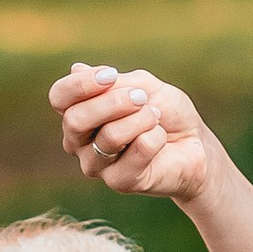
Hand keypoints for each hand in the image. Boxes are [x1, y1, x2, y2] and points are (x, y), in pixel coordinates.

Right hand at [50, 61, 219, 209]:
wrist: (193, 142)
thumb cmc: (163, 111)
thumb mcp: (142, 85)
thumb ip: (113, 82)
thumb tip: (76, 69)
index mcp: (77, 112)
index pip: (59, 97)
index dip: (81, 84)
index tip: (112, 75)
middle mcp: (78, 141)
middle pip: (75, 119)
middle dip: (113, 102)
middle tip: (141, 97)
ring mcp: (96, 165)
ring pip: (109, 136)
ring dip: (141, 119)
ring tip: (156, 116)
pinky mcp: (119, 182)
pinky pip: (137, 151)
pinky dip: (155, 137)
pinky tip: (161, 139)